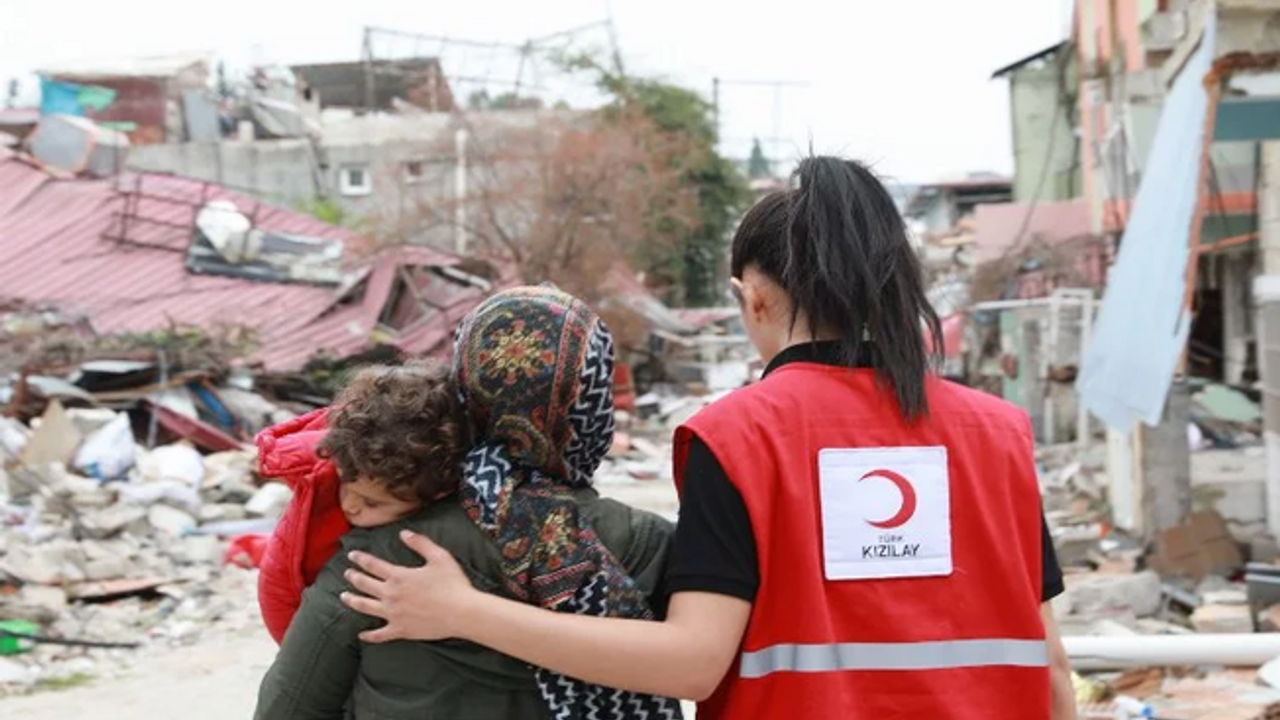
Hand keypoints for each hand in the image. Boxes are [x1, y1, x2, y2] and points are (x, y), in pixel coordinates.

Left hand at [340, 530, 478, 642]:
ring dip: (352, 601)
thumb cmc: (453, 583)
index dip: (360, 558)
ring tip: (344, 597)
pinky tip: (361, 635)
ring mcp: (393, 614)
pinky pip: (379, 634)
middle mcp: (391, 595)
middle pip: (365, 584)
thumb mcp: (439, 556)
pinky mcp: (400, 630)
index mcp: (399, 576)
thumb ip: (420, 543)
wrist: (462, 613)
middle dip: (353, 577)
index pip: (373, 565)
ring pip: (365, 607)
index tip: (352, 555)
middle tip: (347, 573)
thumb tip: (404, 533)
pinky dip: (368, 635)